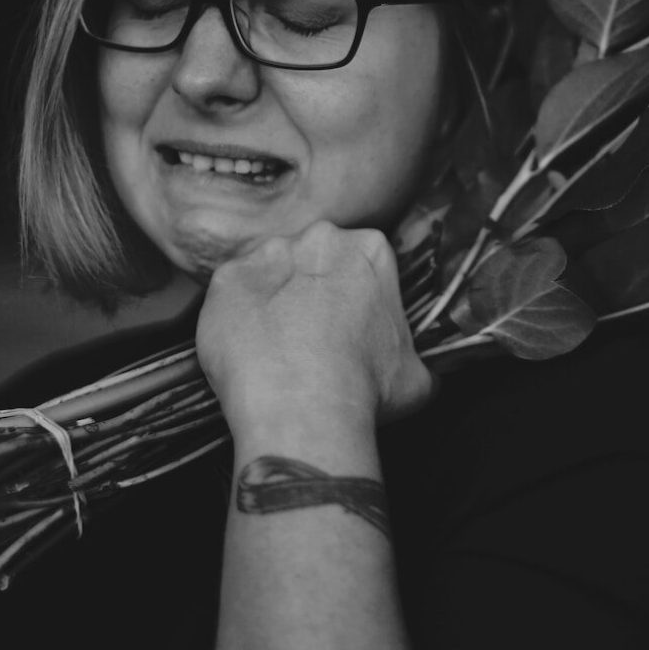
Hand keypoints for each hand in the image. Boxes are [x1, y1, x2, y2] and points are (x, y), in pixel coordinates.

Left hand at [195, 221, 433, 434]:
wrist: (305, 410)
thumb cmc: (364, 392)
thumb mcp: (417, 376)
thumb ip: (418, 359)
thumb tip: (421, 373)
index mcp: (371, 249)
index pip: (360, 259)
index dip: (353, 293)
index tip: (347, 321)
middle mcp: (320, 239)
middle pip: (313, 257)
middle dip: (311, 287)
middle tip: (310, 333)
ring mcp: (269, 255)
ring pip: (270, 272)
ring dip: (272, 299)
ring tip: (276, 346)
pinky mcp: (227, 280)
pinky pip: (231, 294)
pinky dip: (236, 317)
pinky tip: (249, 350)